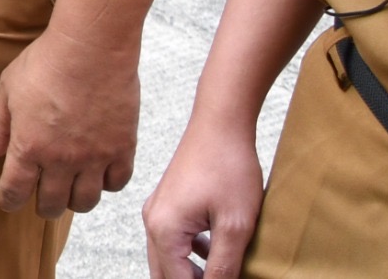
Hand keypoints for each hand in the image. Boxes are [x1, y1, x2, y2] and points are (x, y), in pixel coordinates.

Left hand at [0, 24, 140, 215]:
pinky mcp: (122, 148)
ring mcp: (95, 156)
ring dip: (75, 201)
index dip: (9, 201)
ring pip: (86, 201)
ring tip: (70, 190)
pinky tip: (99, 174)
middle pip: (53, 204)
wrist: (91, 46)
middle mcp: (62, 159)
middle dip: (43, 206)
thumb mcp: (8, 90)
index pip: (15, 191)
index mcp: (29, 146)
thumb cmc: (45, 62)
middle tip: (42, 199)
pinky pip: (117, 183)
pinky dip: (107, 184)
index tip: (7, 202)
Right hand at [142, 112, 263, 278]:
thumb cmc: (229, 168)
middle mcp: (152, 222)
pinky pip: (171, 242)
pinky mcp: (166, 203)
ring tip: (221, 275)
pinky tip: (214, 254)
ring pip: (167, 260)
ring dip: (190, 274)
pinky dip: (189, 257)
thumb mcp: (235, 225)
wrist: (220, 124)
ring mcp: (156, 211)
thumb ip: (224, 266)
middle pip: (164, 276)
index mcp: (164, 230)